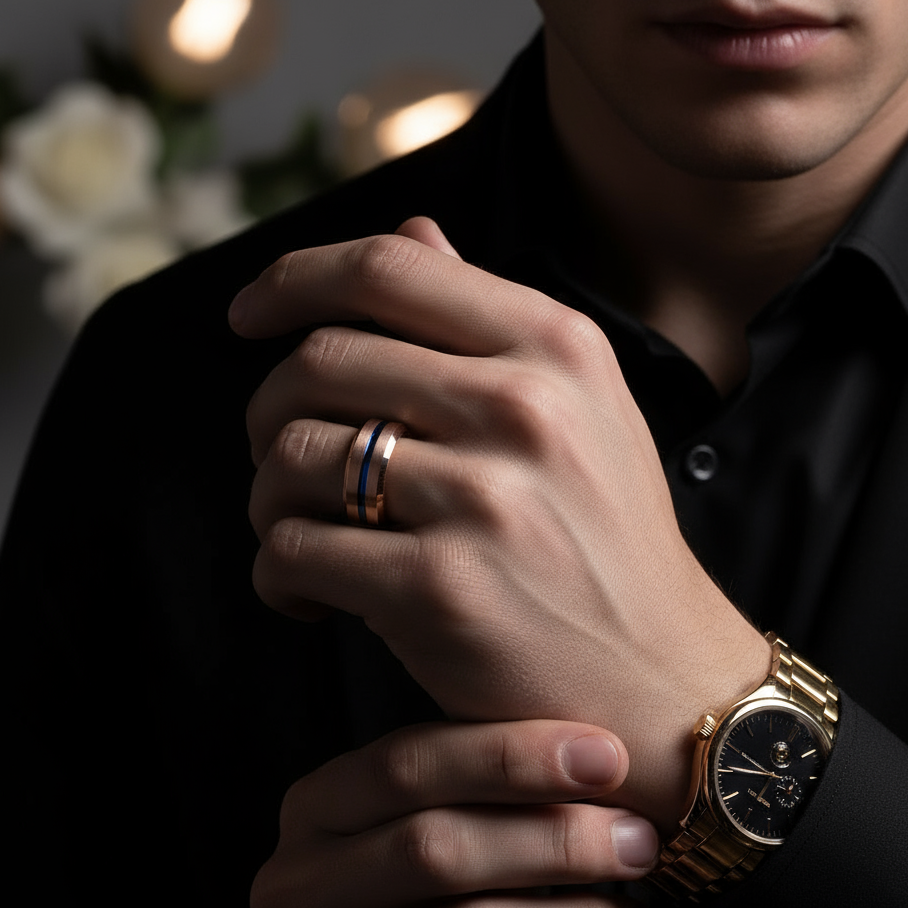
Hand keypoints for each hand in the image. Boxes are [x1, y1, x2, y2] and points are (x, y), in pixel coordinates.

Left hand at [231, 217, 769, 828]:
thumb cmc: (607, 541)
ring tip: (297, 533)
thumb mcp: (580, 408)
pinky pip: (294, 550)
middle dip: (269, 413)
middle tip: (283, 461)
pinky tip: (310, 599)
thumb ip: (489, 321)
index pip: (389, 268)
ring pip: (295, 455)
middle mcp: (525, 406)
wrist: (661, 678)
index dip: (294, 278)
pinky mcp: (442, 588)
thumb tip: (414, 229)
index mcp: (555, 346)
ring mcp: (485, 497)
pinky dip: (278, 575)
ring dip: (268, 497)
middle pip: (321, 361)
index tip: (247, 314)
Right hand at [250, 719, 656, 907]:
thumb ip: (468, 786)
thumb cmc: (414, 877)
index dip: (509, 754)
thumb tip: (588, 747)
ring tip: (635, 884)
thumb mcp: (413, 818)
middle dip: (550, 833)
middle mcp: (298, 880)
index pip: (407, 762)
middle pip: (435, 844)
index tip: (606, 753)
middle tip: (637, 829)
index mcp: (317, 806)